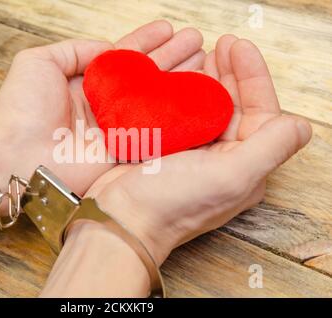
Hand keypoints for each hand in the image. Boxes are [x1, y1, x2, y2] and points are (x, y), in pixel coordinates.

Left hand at [0, 21, 205, 194]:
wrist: (14, 155)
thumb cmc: (19, 108)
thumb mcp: (40, 61)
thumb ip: (76, 50)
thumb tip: (108, 49)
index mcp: (86, 82)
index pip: (124, 56)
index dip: (147, 41)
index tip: (168, 28)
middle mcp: (105, 104)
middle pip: (146, 76)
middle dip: (171, 58)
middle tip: (196, 42)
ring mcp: (116, 127)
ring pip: (155, 101)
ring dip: (179, 82)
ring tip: (203, 62)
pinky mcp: (123, 150)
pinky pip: (154, 131)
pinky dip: (176, 117)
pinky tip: (195, 100)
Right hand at [82, 36, 311, 264]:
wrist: (120, 219)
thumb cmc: (171, 204)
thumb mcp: (230, 177)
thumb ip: (270, 148)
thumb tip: (300, 124)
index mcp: (245, 166)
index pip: (261, 113)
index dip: (254, 77)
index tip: (238, 47)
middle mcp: (223, 159)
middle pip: (235, 107)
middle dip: (231, 73)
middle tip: (222, 44)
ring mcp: (194, 154)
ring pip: (207, 107)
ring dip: (207, 79)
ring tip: (201, 54)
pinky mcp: (168, 149)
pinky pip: (181, 113)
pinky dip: (181, 92)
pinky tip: (176, 77)